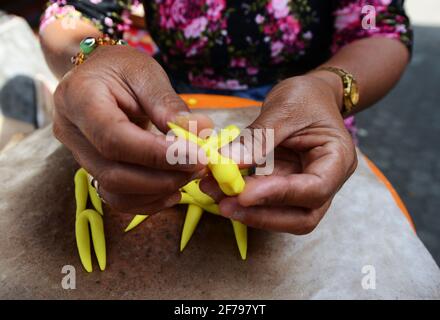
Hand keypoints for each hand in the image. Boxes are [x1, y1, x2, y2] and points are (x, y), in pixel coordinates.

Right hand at [53, 45, 211, 213]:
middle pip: (114, 173)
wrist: (98, 75)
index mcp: (79, 99)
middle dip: (163, 177)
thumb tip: (202, 132)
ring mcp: (77, 155)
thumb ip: (169, 105)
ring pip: (115, 191)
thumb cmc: (121, 68)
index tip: (198, 156)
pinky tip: (173, 191)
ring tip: (189, 175)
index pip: (115, 139)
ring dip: (158, 191)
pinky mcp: (91, 169)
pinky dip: (148, 200)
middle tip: (199, 166)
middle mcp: (71, 132)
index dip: (158, 154)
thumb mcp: (146, 74)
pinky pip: (117, 198)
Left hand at [200, 75, 356, 233]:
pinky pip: (267, 201)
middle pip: (303, 217)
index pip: (315, 189)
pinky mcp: (286, 186)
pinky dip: (244, 199)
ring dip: (249, 212)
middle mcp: (327, 181)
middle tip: (227, 205)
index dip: (279, 195)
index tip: (244, 194)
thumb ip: (257, 139)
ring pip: (283, 215)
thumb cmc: (306, 97)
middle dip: (263, 215)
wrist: (311, 95)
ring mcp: (306, 188)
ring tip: (217, 196)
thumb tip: (225, 162)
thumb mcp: (283, 110)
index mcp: (338, 159)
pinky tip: (220, 189)